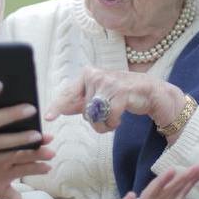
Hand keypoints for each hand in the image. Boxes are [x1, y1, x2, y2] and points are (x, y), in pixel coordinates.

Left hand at [0, 134, 54, 198]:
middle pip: (25, 153)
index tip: (44, 135)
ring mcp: (5, 174)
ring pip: (24, 170)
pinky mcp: (1, 190)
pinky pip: (11, 196)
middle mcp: (6, 158)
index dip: (31, 137)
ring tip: (47, 167)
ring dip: (36, 169)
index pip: (17, 139)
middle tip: (51, 151)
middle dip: (39, 152)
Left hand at [45, 66, 185, 135]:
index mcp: (87, 74)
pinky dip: (114, 124)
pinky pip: (110, 119)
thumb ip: (81, 101)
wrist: (150, 91)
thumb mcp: (99, 96)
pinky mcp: (121, 92)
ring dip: (105, 124)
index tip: (48, 117)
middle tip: (108, 114)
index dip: (57, 106)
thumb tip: (61, 108)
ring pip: (96, 117)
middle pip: (84, 111)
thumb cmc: (122, 93)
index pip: (68, 93)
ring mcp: (108, 82)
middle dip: (96, 120)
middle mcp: (95, 75)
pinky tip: (121, 117)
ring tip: (115, 116)